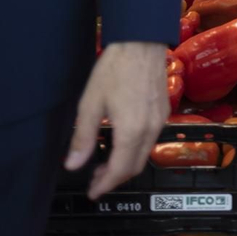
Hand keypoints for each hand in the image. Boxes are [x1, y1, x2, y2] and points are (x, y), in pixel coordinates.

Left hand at [64, 41, 169, 199]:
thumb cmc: (113, 70)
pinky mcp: (164, 111)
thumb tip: (73, 164)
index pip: (120, 170)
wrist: (142, 42)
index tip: (92, 193)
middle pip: (136, 166)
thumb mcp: (90, 103)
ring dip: (126, 164)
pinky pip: (151, 139)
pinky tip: (121, 143)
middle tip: (95, 181)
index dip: (105, 185)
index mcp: (131, 131)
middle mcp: (151, 129)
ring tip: (104, 164)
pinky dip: (136, 150)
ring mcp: (160, 120)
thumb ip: (83, 137)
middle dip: (115, 178)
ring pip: (145, 153)